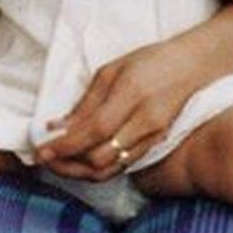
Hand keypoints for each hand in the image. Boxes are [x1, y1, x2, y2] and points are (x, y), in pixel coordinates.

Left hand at [33, 34, 201, 181]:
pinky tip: (82, 160)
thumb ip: (86, 102)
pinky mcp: (156, 145)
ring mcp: (154, 137)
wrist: (190, 67)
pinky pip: (123, 165)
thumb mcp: (111, 70)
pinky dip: (99, 167)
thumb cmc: (147, 62)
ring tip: (58, 162)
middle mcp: (145, 121)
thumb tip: (59, 127)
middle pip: (101, 157)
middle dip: (68, 163)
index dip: (66, 144)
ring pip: (112, 168)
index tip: (42, 148)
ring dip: (80, 170)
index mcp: (131, 95)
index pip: (94, 130)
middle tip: (44, 156)